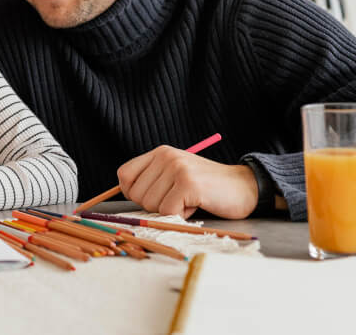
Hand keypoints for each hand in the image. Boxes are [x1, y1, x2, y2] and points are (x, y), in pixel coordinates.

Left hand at [116, 146, 258, 219]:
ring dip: (170, 210)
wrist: (245, 187)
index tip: (150, 199)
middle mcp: (166, 156)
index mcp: (160, 153)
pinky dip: (181, 216)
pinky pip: (168, 212)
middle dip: (155, 206)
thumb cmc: (208, 187)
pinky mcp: (188, 184)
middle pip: (136, 194)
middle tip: (179, 200)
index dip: (131, 192)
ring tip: (189, 200)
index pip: (124, 174)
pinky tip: (196, 205)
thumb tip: (126, 194)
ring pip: (151, 205)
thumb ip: (153, 180)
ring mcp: (177, 168)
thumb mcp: (176, 175)